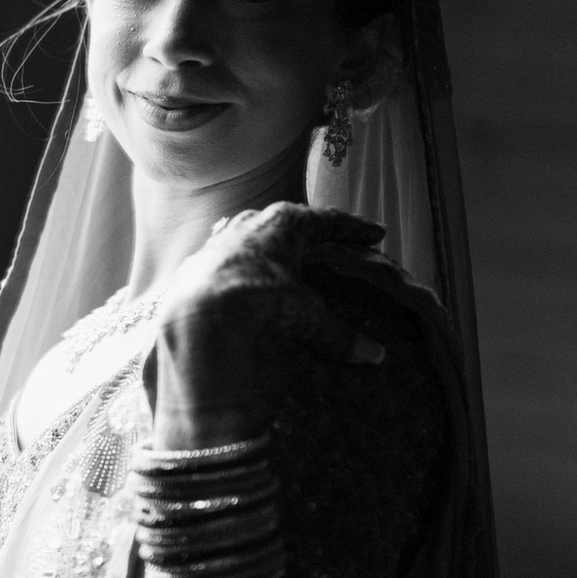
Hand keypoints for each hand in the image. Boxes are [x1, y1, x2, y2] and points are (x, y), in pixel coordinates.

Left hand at [151, 202, 386, 437]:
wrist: (199, 311)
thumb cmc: (261, 302)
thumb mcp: (307, 317)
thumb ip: (339, 334)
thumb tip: (375, 356)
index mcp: (287, 224)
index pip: (330, 221)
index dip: (356, 229)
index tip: (377, 234)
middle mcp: (254, 221)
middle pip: (294, 222)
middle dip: (316, 233)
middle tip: (337, 242)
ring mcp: (224, 236)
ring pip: (258, 233)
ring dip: (276, 242)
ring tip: (293, 253)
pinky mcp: (201, 258)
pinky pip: (231, 253)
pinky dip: (246, 261)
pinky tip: (248, 271)